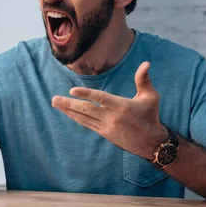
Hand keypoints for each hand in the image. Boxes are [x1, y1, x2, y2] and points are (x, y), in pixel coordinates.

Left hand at [51, 61, 167, 159]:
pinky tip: (67, 113)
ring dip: (68, 111)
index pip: (100, 98)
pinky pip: (87, 124)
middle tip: (54, 99)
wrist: (151, 143)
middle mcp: (112, 117)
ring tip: (55, 103)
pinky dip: (76, 118)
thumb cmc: (150, 116)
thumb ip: (144, 79)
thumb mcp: (151, 97)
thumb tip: (146, 63)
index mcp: (122, 106)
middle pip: (86, 109)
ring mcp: (107, 127)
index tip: (72, 90)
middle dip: (69, 104)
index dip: (86, 93)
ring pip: (84, 118)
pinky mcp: (105, 133)